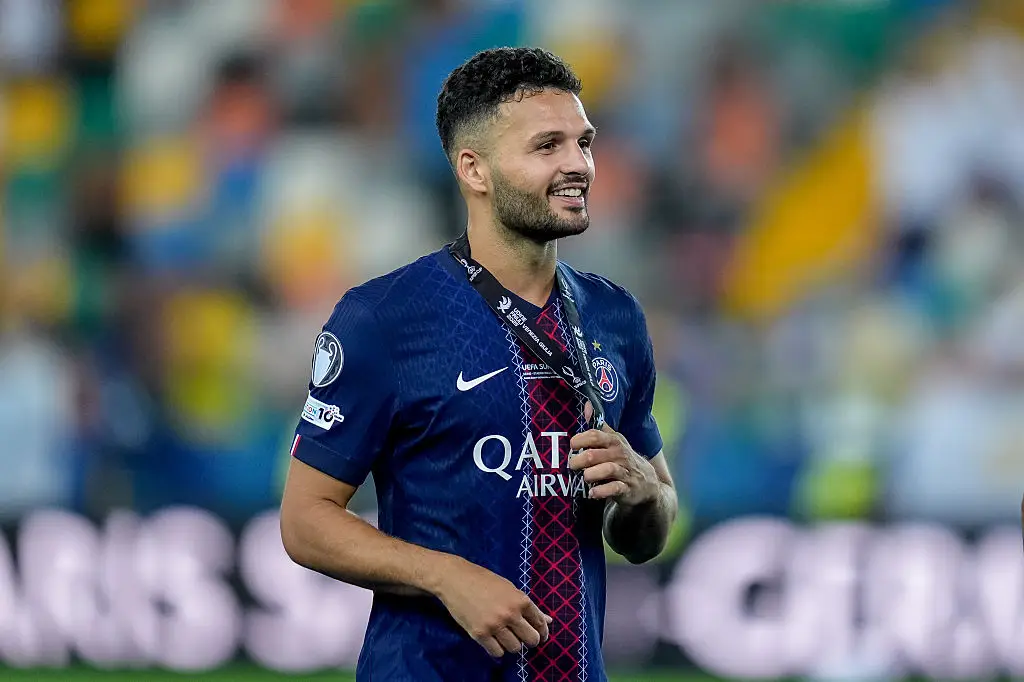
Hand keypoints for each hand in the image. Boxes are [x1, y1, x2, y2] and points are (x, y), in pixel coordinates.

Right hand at [434, 556, 551, 657]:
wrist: (455, 579)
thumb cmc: (484, 580)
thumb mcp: (510, 588)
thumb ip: (529, 607)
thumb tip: (548, 620)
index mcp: (520, 600)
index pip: (540, 622)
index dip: (543, 631)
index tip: (541, 635)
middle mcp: (510, 614)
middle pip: (531, 639)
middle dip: (530, 640)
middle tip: (522, 637)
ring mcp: (495, 625)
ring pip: (515, 648)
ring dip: (512, 644)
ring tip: (505, 635)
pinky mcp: (479, 634)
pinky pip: (497, 652)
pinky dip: (498, 649)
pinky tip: (494, 639)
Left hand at [568, 421, 658, 505]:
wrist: (648, 482)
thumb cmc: (623, 458)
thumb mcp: (614, 441)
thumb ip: (599, 426)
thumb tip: (586, 406)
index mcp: (614, 441)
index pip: (594, 435)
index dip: (579, 440)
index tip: (572, 446)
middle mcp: (619, 455)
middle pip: (594, 454)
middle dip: (579, 460)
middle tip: (572, 465)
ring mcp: (624, 472)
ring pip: (607, 470)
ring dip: (590, 474)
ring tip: (583, 477)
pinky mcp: (627, 489)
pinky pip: (614, 488)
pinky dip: (601, 491)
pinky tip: (592, 493)